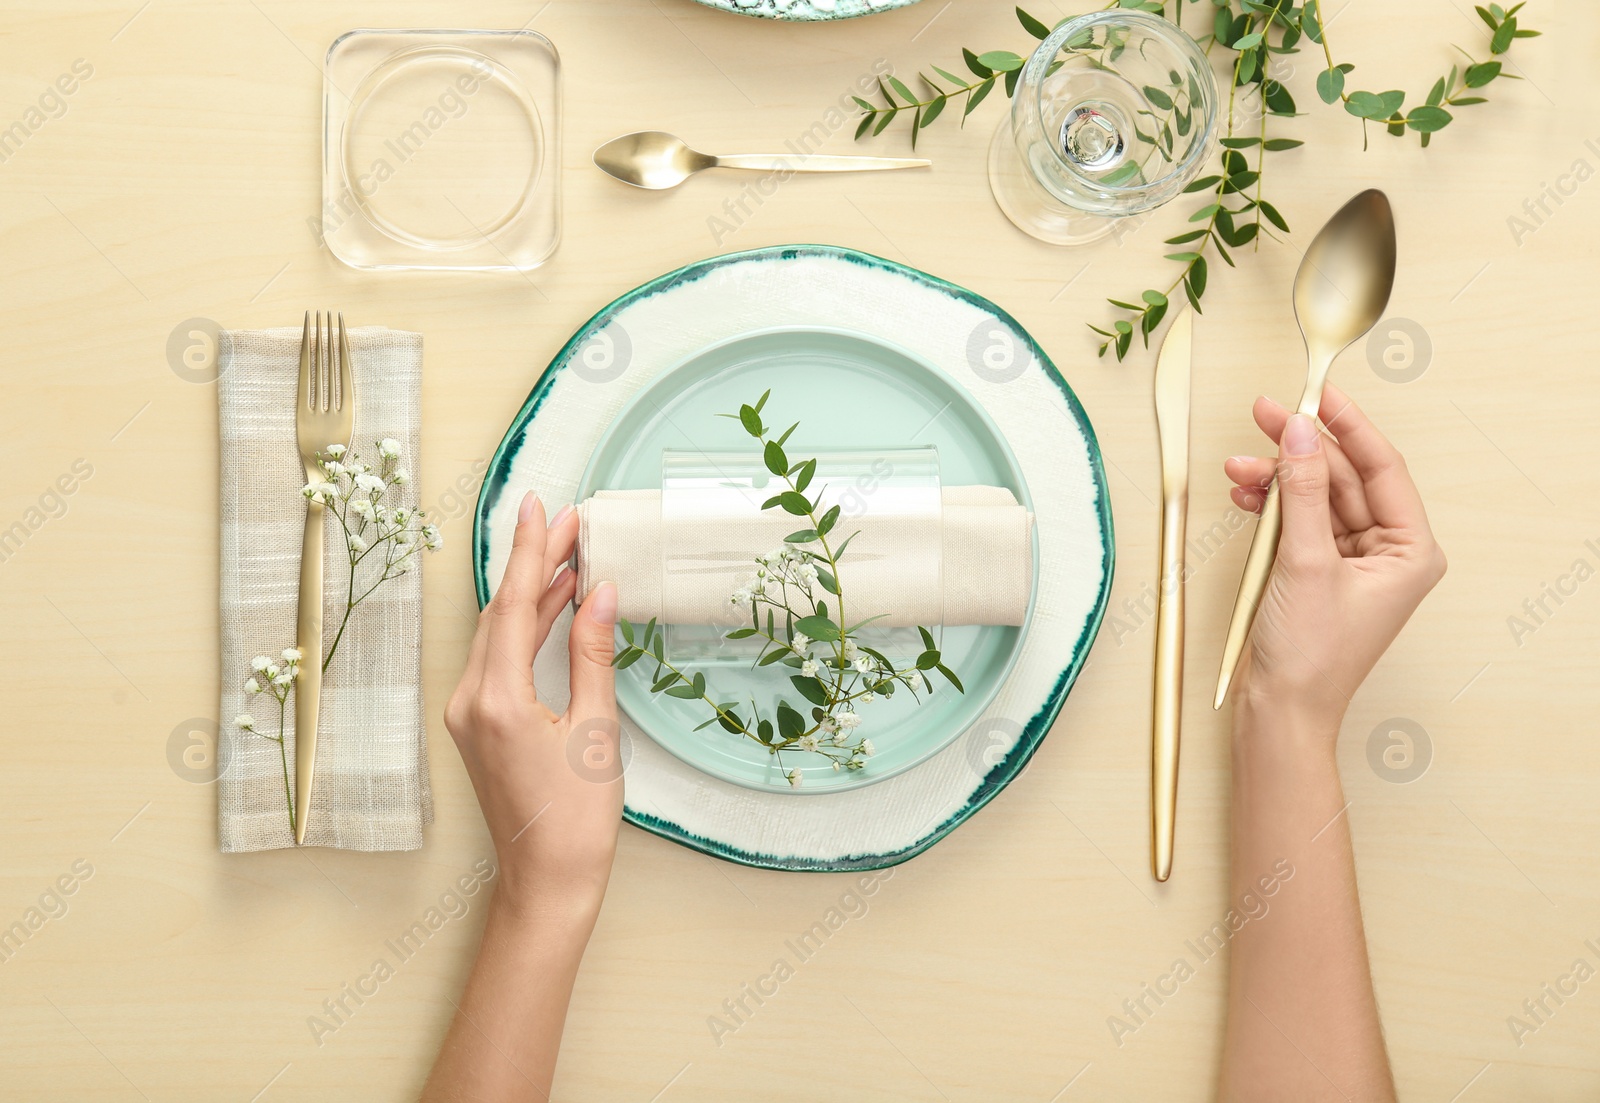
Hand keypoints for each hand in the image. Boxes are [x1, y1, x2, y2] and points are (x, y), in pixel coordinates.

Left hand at [443, 492, 621, 915]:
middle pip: (503, 612)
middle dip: (535, 563)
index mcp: (496, 699)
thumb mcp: (595, 731)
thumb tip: (601, 592)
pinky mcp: (478, 725)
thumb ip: (594, 655)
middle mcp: (470, 700)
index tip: (542, 506)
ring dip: (533, 592)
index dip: (531, 551)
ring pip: (499, 633)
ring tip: (570, 553)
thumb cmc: (576, 820)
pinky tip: (556, 606)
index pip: (515, 605)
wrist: (547, 881)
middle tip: (571, 522)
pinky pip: (499, 658)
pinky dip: (528, 627)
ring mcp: (468, 713)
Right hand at [1222, 383, 1446, 721]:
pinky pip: (1297, 521)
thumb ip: (1303, 490)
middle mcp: (1388, 551)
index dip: (1348, 425)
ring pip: (1314, 497)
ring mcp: (1351, 560)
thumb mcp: (1305, 561)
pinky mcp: (1317, 570)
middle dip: (1299, 450)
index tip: (1316, 391)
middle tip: (1263, 415)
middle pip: (1343, 478)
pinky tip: (1245, 495)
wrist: (1281, 710)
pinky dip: (1270, 506)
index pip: (1381, 468)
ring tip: (1239, 468)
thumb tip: (1301, 432)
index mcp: (1410, 550)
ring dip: (1276, 479)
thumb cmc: (1310, 654)